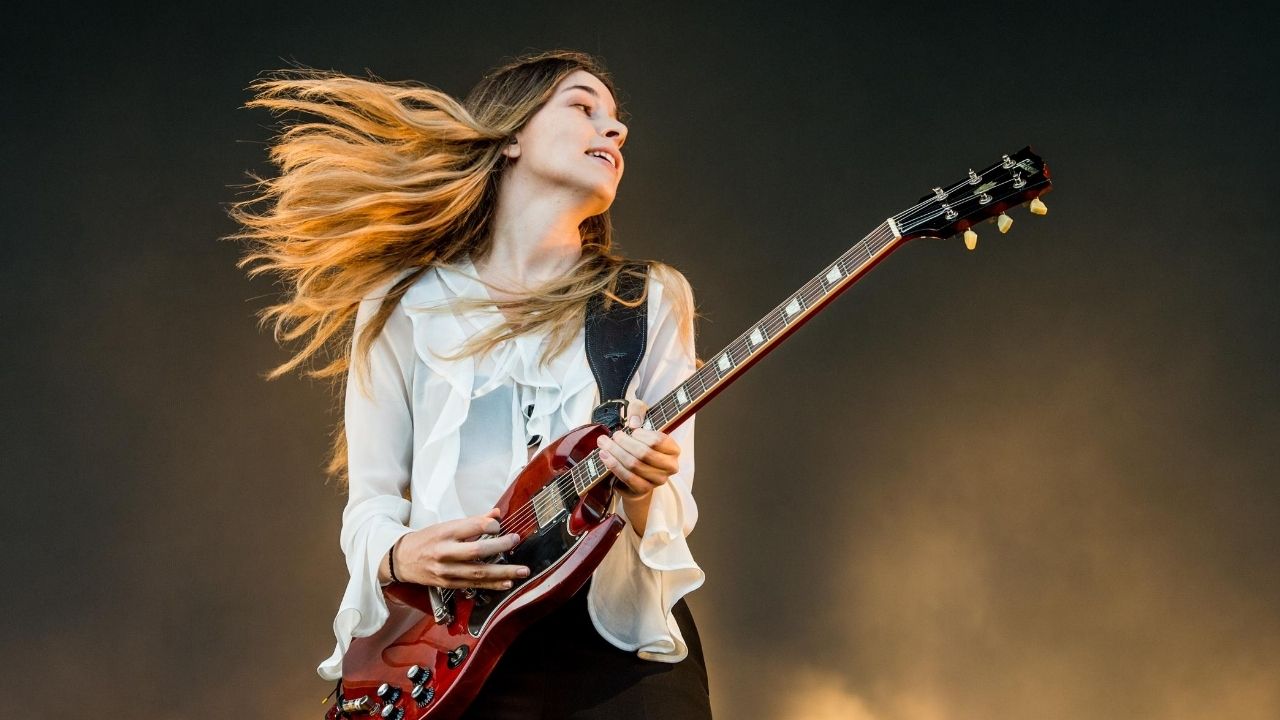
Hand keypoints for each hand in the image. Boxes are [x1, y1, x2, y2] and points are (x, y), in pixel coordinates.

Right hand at [391, 507, 530, 589]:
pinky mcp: (448, 584)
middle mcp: (445, 552)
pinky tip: (507, 583)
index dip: (490, 525)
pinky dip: (492, 585)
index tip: (499, 525)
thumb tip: (496, 513)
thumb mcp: (445, 525)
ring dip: (503, 572)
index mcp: (445, 533)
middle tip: (516, 541)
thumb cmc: (426, 539)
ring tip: (522, 571)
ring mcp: (447, 571)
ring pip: (479, 572)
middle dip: (500, 547)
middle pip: (477, 551)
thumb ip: (473, 521)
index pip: (472, 527)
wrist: (401, 559)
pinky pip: (474, 585)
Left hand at [595, 400, 681, 500]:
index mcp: (674, 449)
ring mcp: (657, 480)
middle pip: (644, 453)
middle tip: (612, 436)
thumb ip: (639, 410)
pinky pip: (628, 478)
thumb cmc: (641, 442)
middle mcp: (670, 466)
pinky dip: (614, 466)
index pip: (658, 441)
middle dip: (624, 443)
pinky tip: (605, 457)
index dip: (641, 435)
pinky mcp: (644, 489)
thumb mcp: (642, 419)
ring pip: (634, 465)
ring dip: (615, 453)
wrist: (637, 471)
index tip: (630, 429)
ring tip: (604, 444)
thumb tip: (633, 423)